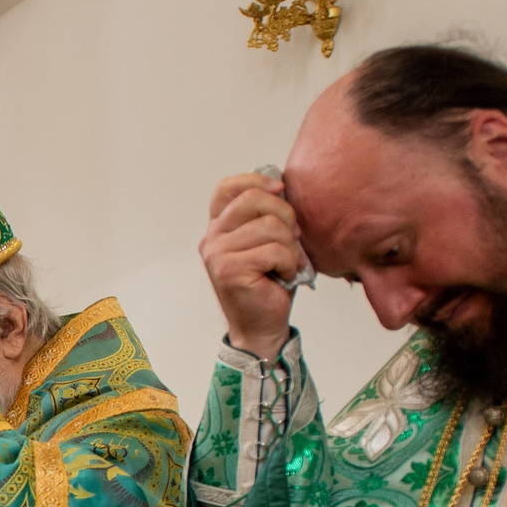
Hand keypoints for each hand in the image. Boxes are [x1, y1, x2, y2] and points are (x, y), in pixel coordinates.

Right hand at [200, 173, 303, 358]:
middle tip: (294, 238)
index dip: (256, 180)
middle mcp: (211, 238)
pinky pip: (273, 250)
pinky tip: (284, 275)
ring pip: (270, 226)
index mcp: (219, 228)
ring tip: (289, 263)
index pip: (226, 188)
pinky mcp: (229, 270)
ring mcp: (217, 254)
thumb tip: (282, 187)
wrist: (261, 326)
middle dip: (286, 214)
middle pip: (254, 199)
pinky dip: (289, 263)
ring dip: (291, 246)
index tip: (280, 189)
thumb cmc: (268, 284)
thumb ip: (266, 216)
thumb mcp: (266, 242)